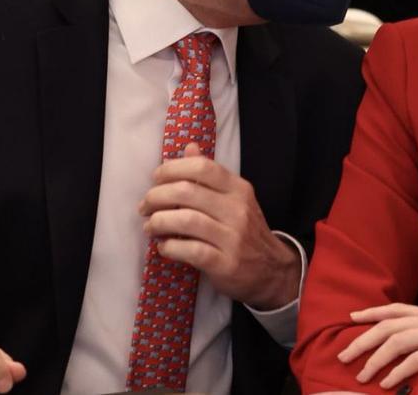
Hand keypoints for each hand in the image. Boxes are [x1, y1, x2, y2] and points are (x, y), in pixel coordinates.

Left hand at [139, 143, 299, 309]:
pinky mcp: (226, 264)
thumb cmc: (245, 231)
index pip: (202, 167)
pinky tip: (163, 246)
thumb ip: (210, 175)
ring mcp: (233, 238)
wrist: (272, 269)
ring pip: (186, 220)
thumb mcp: (234, 199)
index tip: (156, 178)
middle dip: (157, 196)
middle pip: (187, 192)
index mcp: (238, 189)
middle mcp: (238, 210)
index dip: (173, 169)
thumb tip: (189, 148)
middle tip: (145, 206)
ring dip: (159, 222)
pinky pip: (191, 250)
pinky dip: (170, 247)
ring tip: (150, 226)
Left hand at [338, 304, 417, 389]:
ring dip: (375, 359)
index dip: (372, 313)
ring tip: (361, 376)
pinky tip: (388, 383)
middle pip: (387, 326)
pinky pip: (416, 359)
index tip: (352, 318)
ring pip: (396, 341)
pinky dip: (398, 371)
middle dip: (362, 340)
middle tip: (343, 355)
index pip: (396, 309)